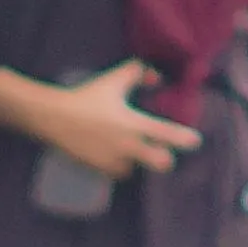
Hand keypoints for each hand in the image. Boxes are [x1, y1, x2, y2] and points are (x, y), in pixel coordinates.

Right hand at [30, 61, 203, 179]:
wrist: (53, 117)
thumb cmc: (86, 97)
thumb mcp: (113, 80)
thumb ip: (138, 72)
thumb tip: (156, 77)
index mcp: (132, 123)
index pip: (164, 134)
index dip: (183, 139)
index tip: (195, 141)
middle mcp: (125, 145)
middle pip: (159, 163)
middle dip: (165, 160)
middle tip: (163, 153)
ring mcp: (112, 159)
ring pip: (136, 170)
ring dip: (138, 163)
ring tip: (131, 150)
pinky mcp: (98, 169)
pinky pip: (118, 173)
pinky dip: (121, 167)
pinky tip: (117, 156)